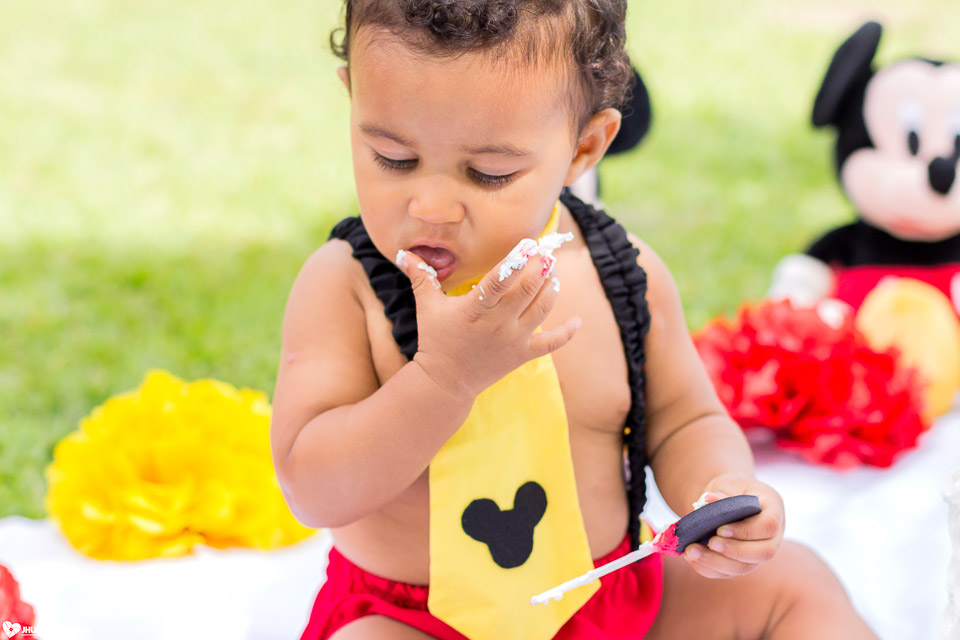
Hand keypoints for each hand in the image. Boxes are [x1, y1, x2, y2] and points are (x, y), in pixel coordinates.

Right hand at [396, 241, 581, 399]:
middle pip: (529, 290)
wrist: (445, 382)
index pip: (500, 279)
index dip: (517, 260)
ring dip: (552, 287)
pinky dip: (568, 332)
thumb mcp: (426, 307)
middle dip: (542, 267)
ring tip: (553, 271)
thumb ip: (421, 276)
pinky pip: (552, 343)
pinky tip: (578, 320)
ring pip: (543, 309)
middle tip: (547, 252)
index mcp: (475, 309)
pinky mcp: (523, 355)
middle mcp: (498, 324)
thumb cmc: (436, 340)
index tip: (529, 243)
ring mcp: (513, 340)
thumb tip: (403, 252)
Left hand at [682, 474, 784, 578]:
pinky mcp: (742, 563)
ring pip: (745, 567)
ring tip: (692, 552)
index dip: (745, 531)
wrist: (729, 499)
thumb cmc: (732, 489)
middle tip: (710, 543)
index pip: (768, 526)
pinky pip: (728, 573)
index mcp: (774, 510)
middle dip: (734, 551)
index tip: (720, 529)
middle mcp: (772, 536)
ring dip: (717, 563)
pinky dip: (708, 568)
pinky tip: (692, 558)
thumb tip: (708, 499)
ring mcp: (758, 553)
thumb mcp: (728, 484)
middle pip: (764, 553)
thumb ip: (722, 493)